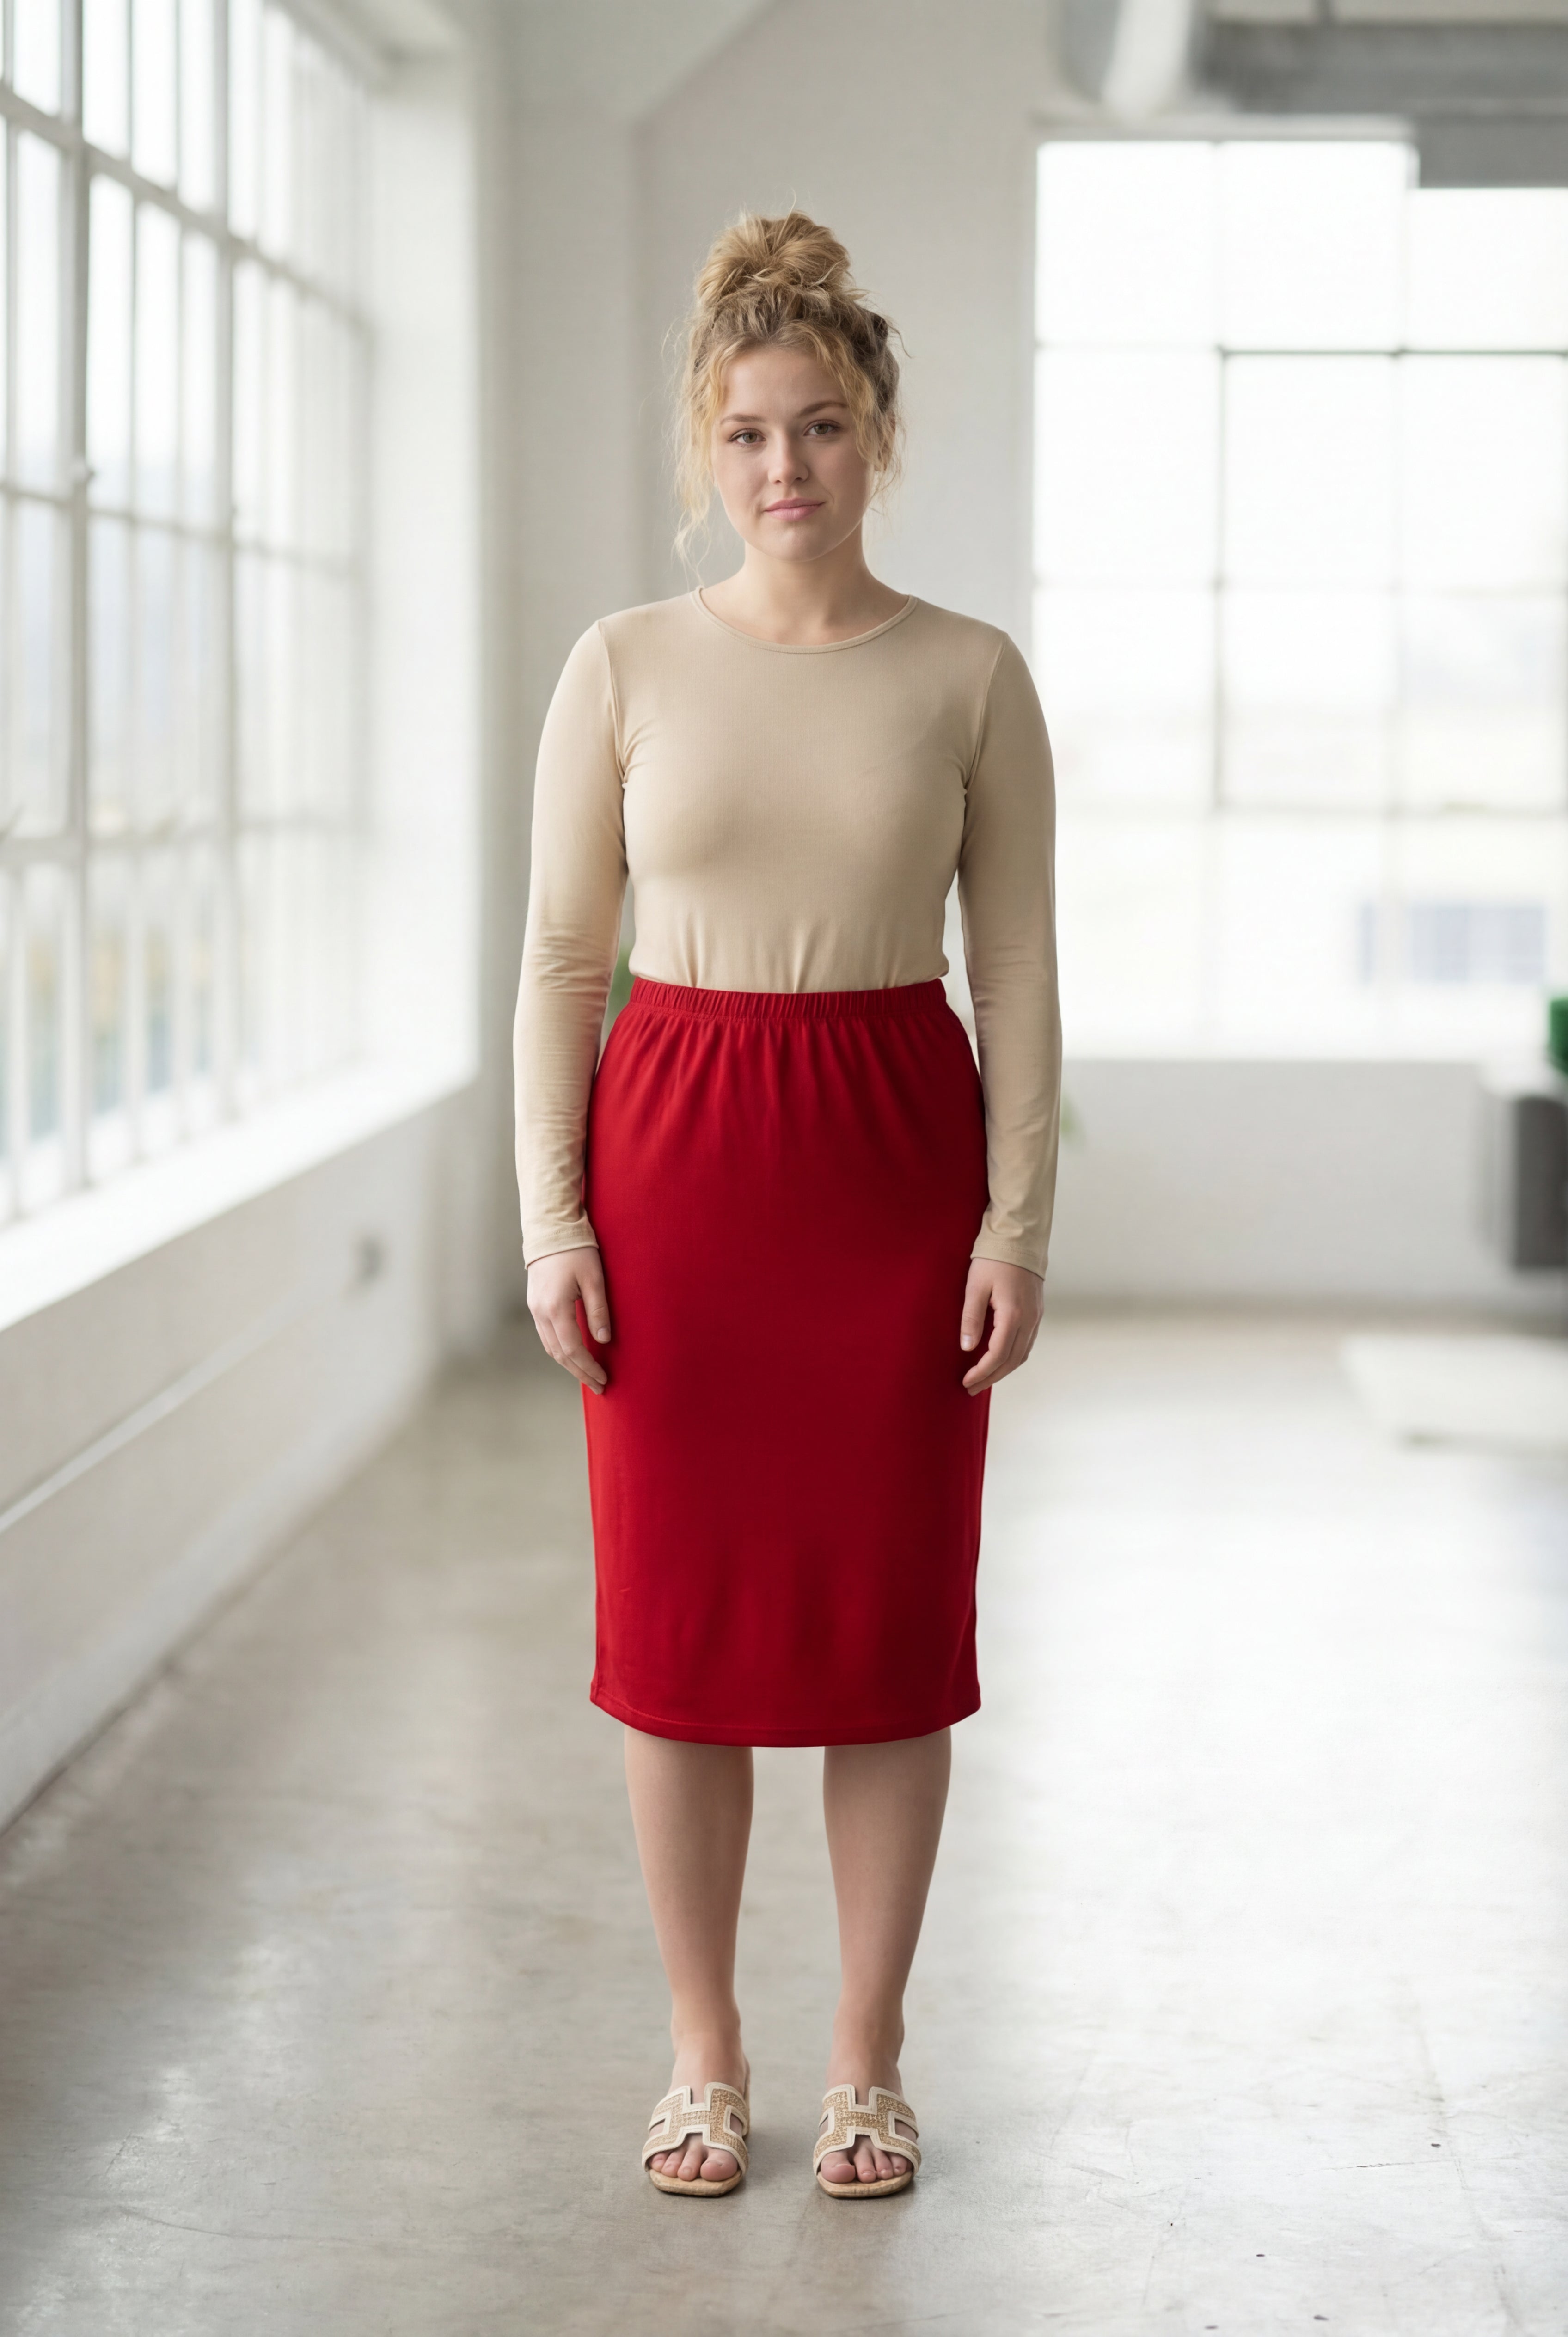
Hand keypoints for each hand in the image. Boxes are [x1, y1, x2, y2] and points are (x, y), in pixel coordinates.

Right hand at [527, 1246, 611, 1393]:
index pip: (572, 1349)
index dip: (588, 1367)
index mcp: (555, 1307)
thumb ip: (598, 1310)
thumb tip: (603, 1340)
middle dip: (579, 1372)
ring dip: (569, 1364)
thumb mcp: (594, 1278)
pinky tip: (573, 1354)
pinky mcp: (535, 1304)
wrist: (550, 1230)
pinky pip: (547, 1335)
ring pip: (550, 1347)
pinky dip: (560, 1350)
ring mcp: (535, 1309)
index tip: (603, 1379)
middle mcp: (541, 1312)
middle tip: (599, 1386)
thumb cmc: (576, 1250)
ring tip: (588, 1375)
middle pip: (559, 1354)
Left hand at [959, 1258, 1043, 1393]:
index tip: (966, 1382)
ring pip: (1022, 1354)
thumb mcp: (975, 1286)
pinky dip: (1013, 1357)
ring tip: (984, 1378)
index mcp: (1013, 1315)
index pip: (997, 1355)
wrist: (1019, 1238)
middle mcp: (1029, 1320)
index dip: (982, 1372)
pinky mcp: (1037, 1311)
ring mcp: (1036, 1316)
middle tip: (971, 1388)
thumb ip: (971, 1318)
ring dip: (1003, 1370)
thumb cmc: (993, 1259)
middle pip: (1012, 1360)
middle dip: (991, 1377)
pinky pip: (1027, 1343)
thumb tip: (966, 1348)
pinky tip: (1000, 1359)